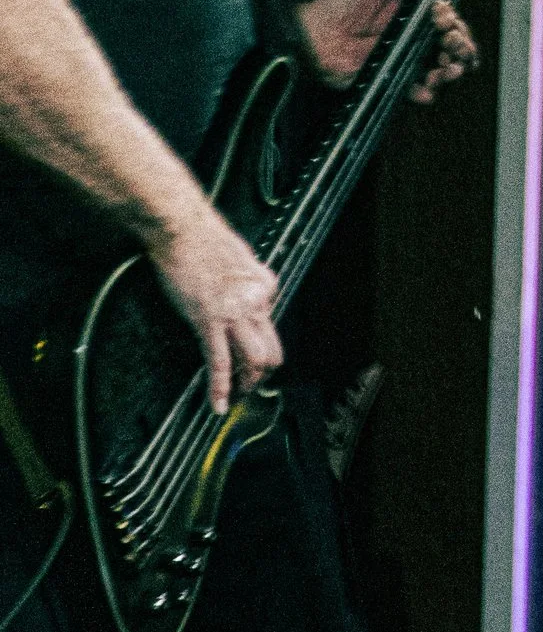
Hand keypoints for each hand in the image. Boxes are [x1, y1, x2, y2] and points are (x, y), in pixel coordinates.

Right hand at [152, 206, 282, 413]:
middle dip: (261, 375)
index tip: (240, 347)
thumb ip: (245, 279)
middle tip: (249, 386)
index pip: (270, 323)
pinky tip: (218, 405)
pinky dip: (220, 388)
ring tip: (236, 397)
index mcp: (265, 287)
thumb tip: (244, 293)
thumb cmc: (202, 236)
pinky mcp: (208, 320)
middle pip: (271, 350)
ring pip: (253, 361)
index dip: (255, 338)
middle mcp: (256, 303)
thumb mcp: (238, 257)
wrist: (182, 227)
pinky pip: (218, 362)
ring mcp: (233, 313)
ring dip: (246, 385)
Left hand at [299, 0, 478, 101]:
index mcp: (411, 15)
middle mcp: (411, 39)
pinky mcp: (389, 80)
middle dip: (461, 46)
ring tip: (446, 67)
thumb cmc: (333, 6)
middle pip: (452, 47)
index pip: (448, 21)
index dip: (455, 22)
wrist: (308, 35)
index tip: (446, 18)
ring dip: (451, 69)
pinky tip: (426, 86)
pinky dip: (425, 92)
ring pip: (441, 70)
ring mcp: (402, 61)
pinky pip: (414, 91)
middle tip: (451, 43)